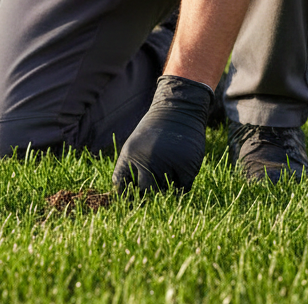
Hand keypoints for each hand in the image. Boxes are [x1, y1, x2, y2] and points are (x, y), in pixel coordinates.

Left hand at [112, 75, 212, 193]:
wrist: (179, 108)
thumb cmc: (156, 130)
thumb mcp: (136, 145)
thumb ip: (133, 169)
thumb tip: (133, 199)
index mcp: (130, 154)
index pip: (121, 185)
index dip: (126, 195)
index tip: (134, 197)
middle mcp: (147, 160)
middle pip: (145, 193)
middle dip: (150, 192)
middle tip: (157, 184)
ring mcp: (168, 163)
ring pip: (166, 192)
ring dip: (168, 187)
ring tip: (171, 167)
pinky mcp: (187, 165)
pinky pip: (183, 189)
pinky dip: (182, 183)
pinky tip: (181, 168)